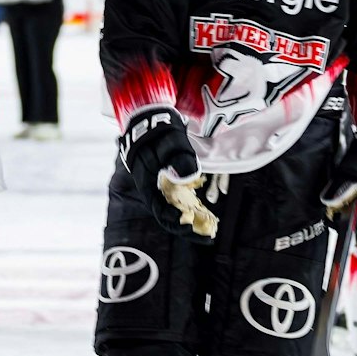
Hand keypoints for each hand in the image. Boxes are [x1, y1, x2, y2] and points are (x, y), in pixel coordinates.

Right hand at [117, 106, 216, 238]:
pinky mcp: (166, 181)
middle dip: (187, 228)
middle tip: (208, 238)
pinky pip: (177, 201)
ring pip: (173, 210)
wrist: (149, 117)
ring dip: (189, 221)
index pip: (159, 211)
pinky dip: (189, 209)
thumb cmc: (158, 129)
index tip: (191, 227)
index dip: (175, 222)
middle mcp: (152, 188)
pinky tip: (203, 212)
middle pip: (167, 216)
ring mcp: (159, 186)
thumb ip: (179, 156)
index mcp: (148, 183)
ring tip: (208, 231)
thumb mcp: (169, 139)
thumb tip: (189, 176)